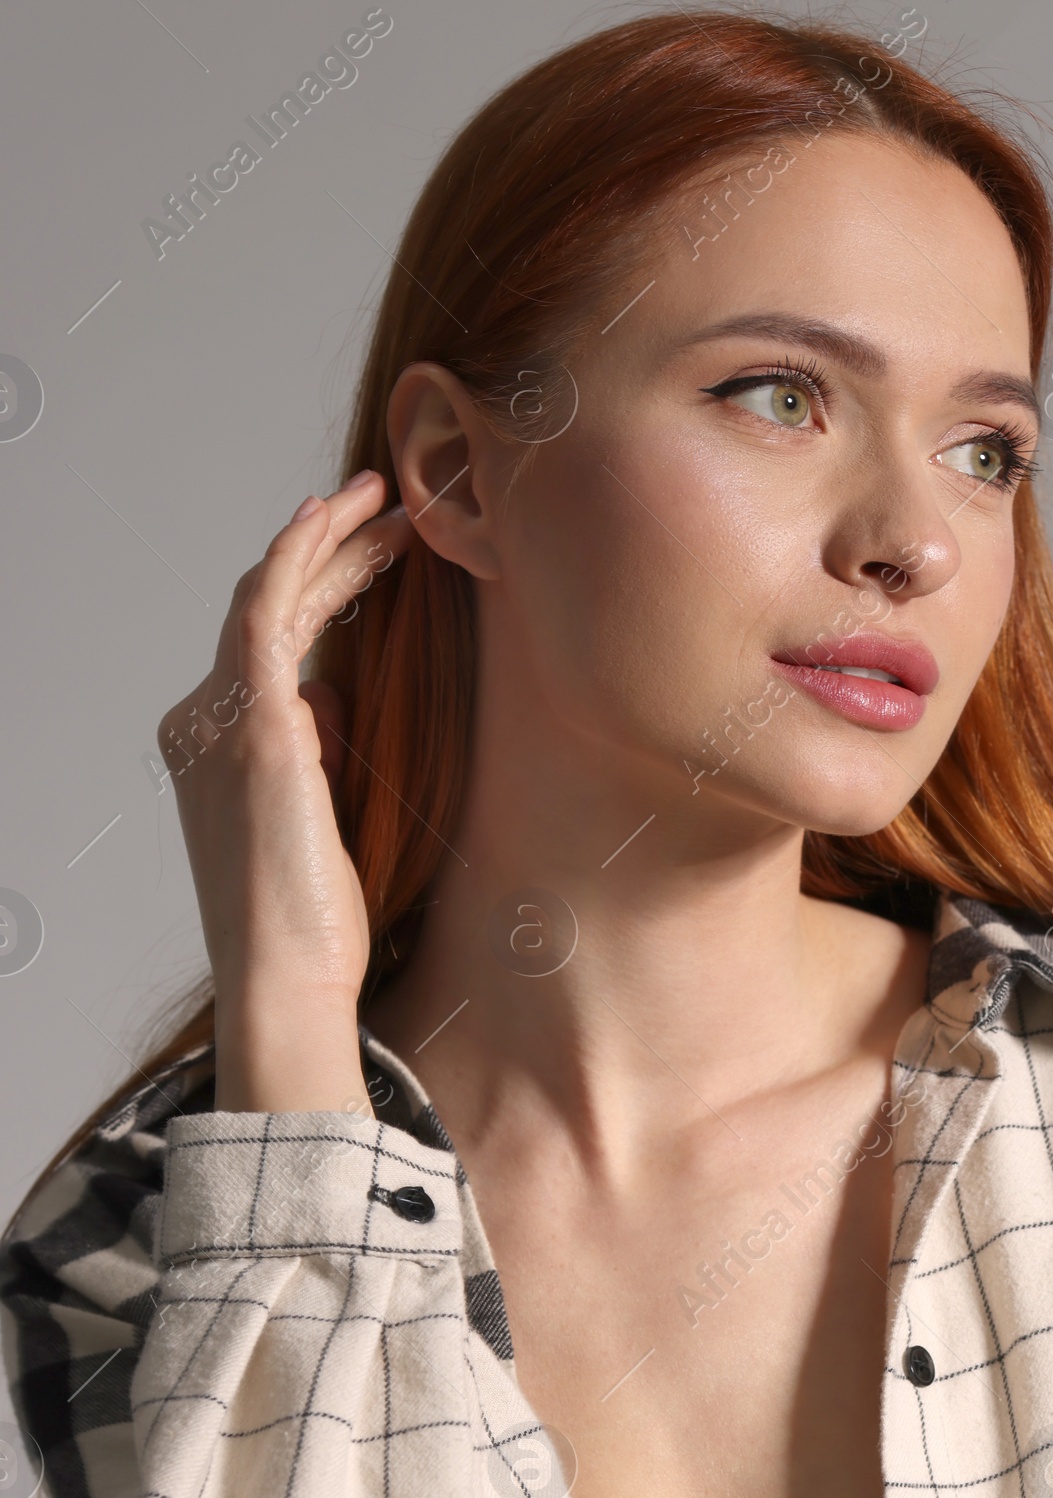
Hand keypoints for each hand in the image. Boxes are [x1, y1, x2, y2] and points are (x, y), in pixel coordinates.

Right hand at [157, 471, 412, 1111]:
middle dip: (329, 553)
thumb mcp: (319, 821)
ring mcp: (220, 719)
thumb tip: (331, 694)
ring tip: (388, 504)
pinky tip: (344, 520)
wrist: (287, 979)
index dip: (317, 591)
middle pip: (264, 609)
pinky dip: (305, 555)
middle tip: (391, 513)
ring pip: (268, 596)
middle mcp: (203, 724)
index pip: (264, 647)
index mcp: (215, 751)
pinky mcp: (255, 724)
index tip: (373, 559)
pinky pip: (272, 610)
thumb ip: (316, 754)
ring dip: (328, 541)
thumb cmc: (312, 927)